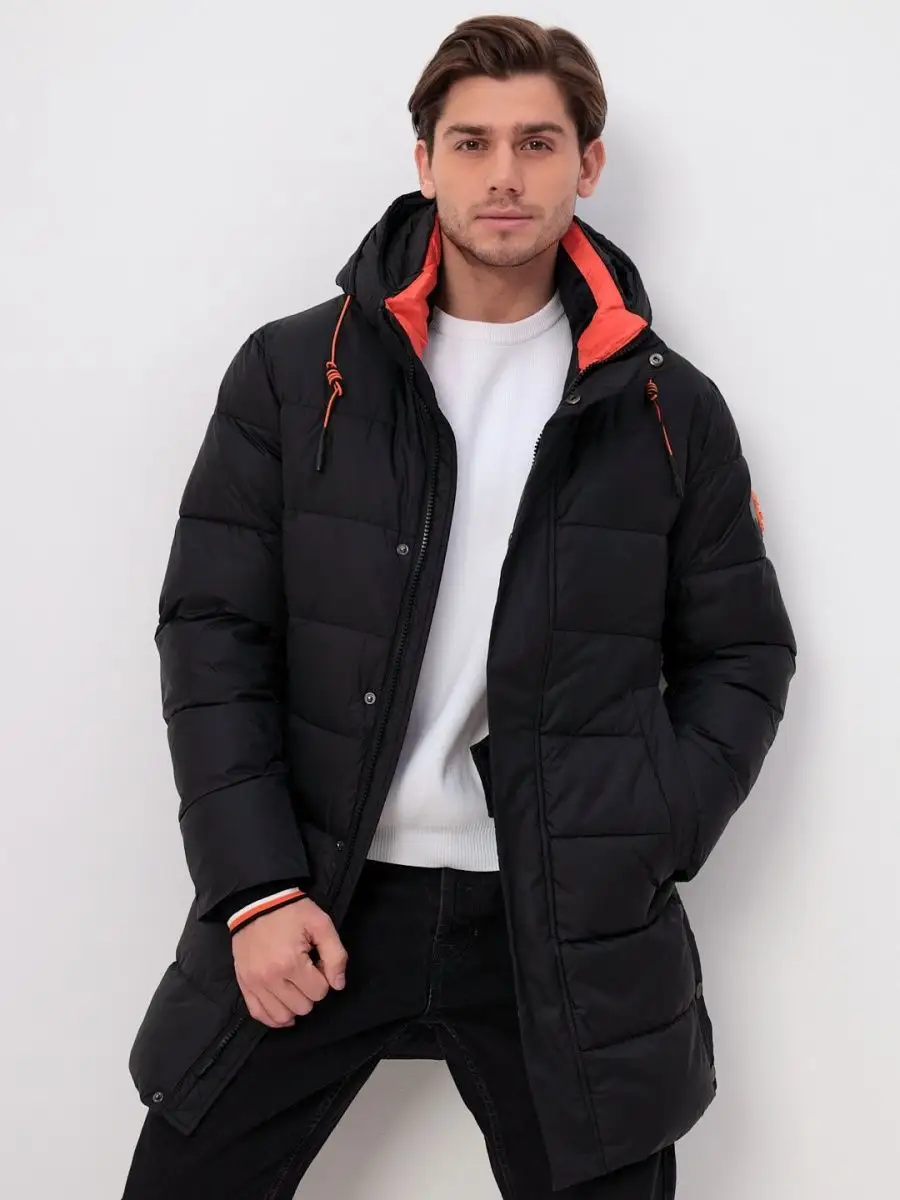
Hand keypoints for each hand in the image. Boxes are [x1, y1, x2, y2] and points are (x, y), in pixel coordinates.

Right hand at [232, 896, 347, 1027]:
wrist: (256, 902)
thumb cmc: (291, 912)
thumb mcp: (321, 924)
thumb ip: (336, 955)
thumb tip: (338, 985)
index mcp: (291, 962)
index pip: (320, 991)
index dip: (324, 977)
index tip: (317, 961)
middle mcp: (270, 978)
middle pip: (303, 1007)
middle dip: (310, 991)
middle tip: (306, 970)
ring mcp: (254, 984)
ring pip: (282, 1016)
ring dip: (294, 1005)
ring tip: (294, 985)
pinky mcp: (244, 984)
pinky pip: (259, 1014)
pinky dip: (273, 1017)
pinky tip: (283, 1008)